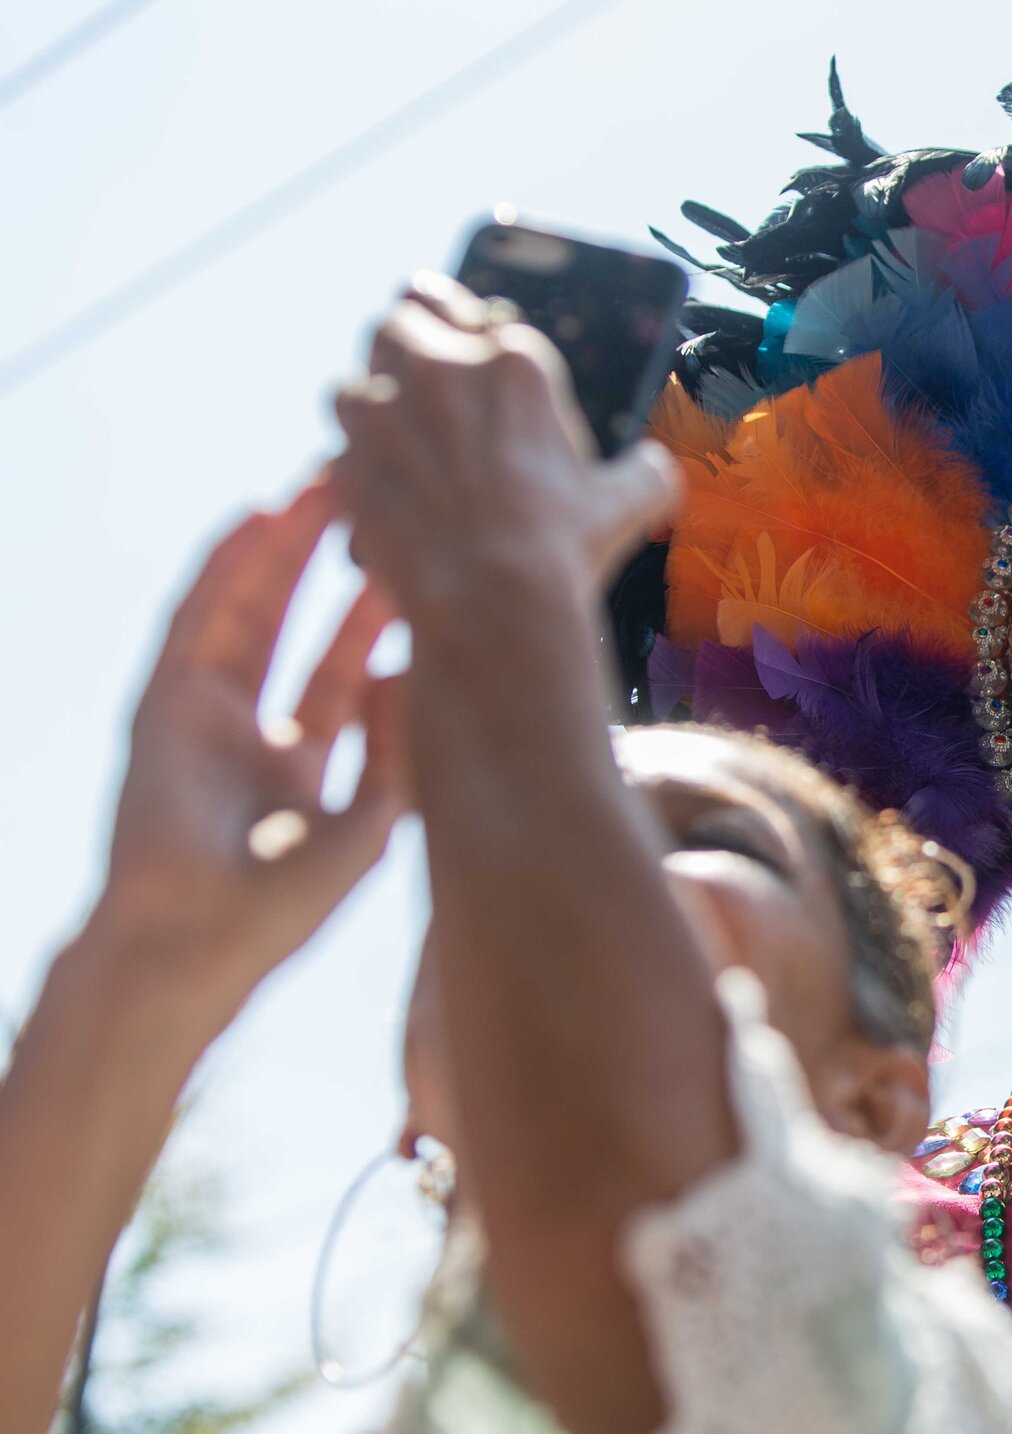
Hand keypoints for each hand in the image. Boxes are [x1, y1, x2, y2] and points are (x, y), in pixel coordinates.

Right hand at [88, 480, 407, 1010]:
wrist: (194, 948)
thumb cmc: (283, 909)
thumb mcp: (368, 823)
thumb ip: (396, 751)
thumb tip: (412, 670)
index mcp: (304, 761)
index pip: (347, 668)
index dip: (380, 613)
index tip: (427, 560)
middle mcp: (254, 729)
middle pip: (301, 625)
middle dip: (335, 563)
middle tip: (379, 497)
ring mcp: (203, 713)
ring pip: (249, 608)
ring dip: (284, 547)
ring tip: (325, 482)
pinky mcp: (161, 705)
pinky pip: (194, 620)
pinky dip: (224, 568)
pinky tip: (256, 519)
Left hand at [331, 274, 677, 626]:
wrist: (490, 607)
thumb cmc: (561, 549)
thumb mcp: (627, 504)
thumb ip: (644, 471)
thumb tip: (654, 468)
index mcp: (515, 363)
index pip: (482, 313)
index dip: (476, 335)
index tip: (477, 358)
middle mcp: (439, 368)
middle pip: (404, 316)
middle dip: (412, 338)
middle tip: (425, 372)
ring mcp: (382, 411)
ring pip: (359, 371)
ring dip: (376, 394)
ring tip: (398, 427)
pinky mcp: (346, 459)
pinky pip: (339, 440)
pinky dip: (358, 455)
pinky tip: (385, 481)